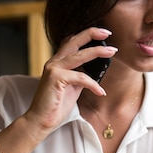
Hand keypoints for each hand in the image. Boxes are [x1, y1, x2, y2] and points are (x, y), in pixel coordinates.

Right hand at [0, 27, 116, 152]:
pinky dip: (93, 84)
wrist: (40, 120)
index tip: (101, 33)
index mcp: (57, 63)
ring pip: (80, 55)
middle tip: (107, 32)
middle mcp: (54, 62)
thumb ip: (80, 76)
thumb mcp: (72, 87)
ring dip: (98, 52)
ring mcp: (53, 68)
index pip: (70, 42)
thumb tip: (95, 70)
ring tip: (112, 51)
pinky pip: (81, 77)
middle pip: (74, 41)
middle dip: (91, 34)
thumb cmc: (56, 106)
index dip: (85, 35)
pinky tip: (100, 92)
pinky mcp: (56, 78)